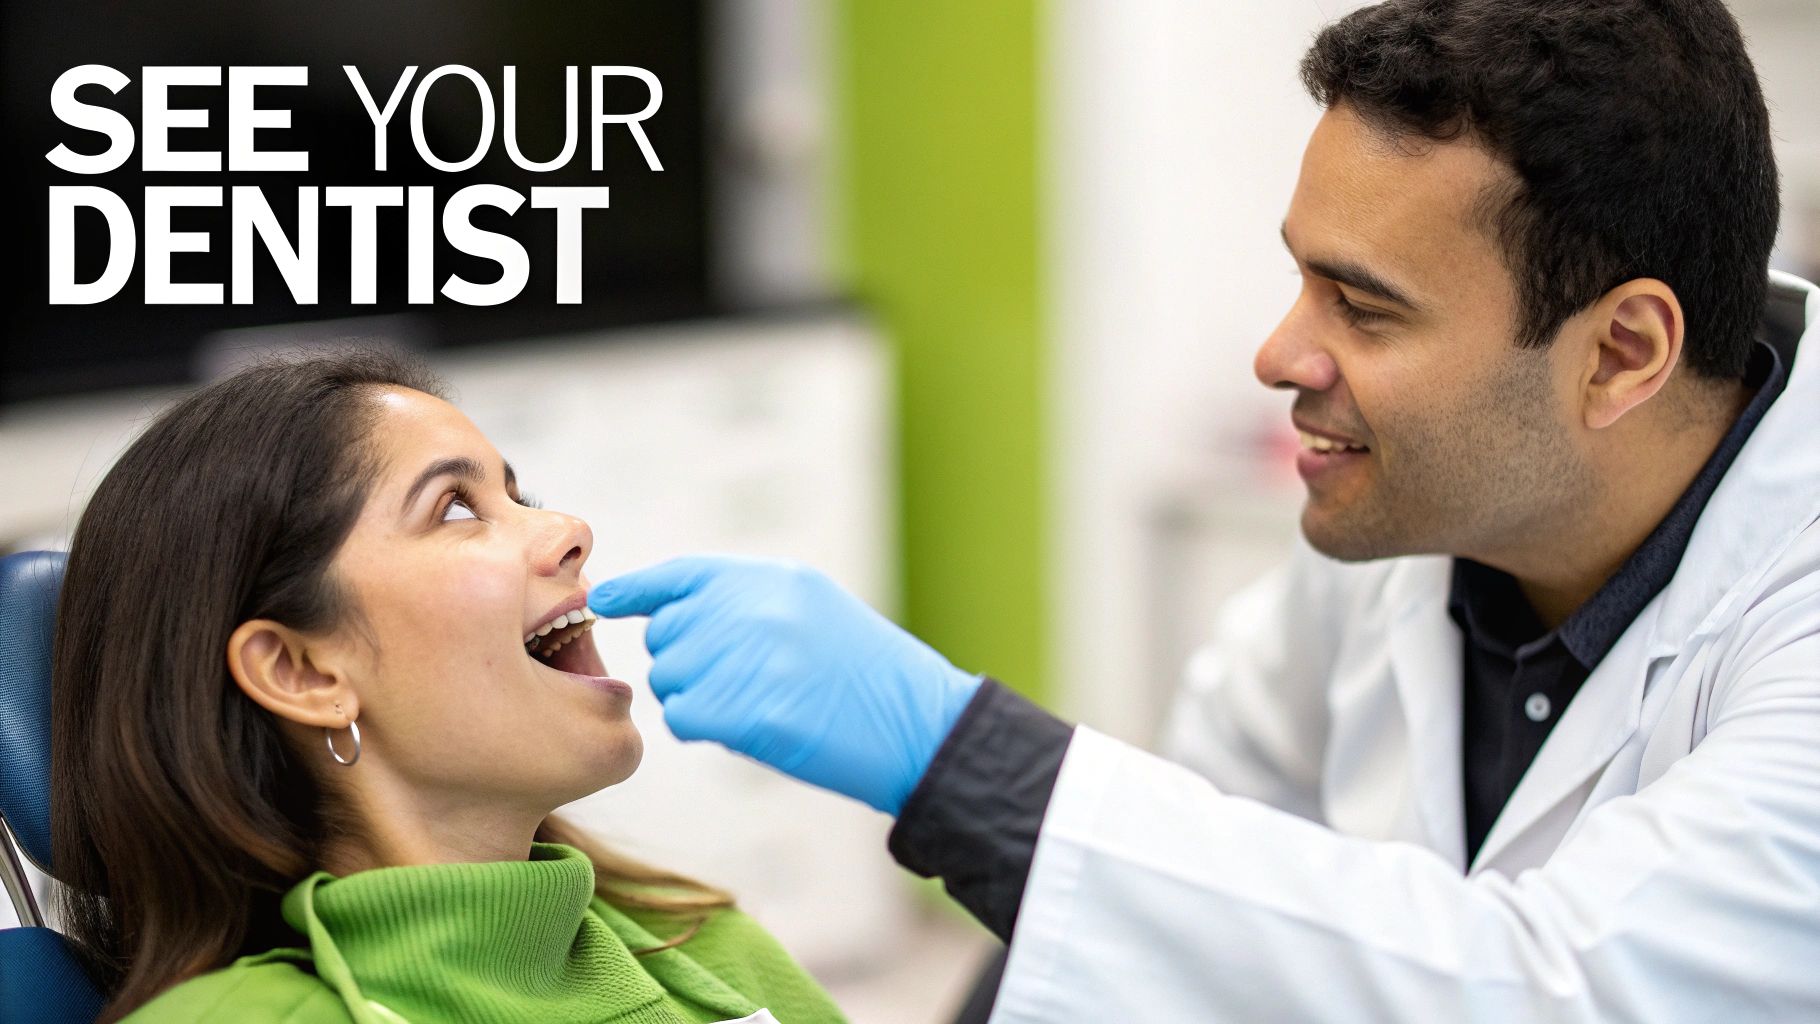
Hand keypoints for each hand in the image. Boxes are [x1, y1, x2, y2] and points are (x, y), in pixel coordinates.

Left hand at [588, 555, 981, 814]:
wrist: (920, 726)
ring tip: (750, 704)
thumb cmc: (868, 675)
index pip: (683, 576)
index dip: (639, 590)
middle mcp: (757, 610)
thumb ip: (747, 603)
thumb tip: (671, 614)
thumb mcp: (813, 610)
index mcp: (774, 580)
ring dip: (695, 697)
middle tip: (735, 684)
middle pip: (670, 634)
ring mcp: (754, 659)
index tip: (608, 599)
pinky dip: (702, 728)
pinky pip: (684, 716)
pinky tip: (742, 729)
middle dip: (685, 662)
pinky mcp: (753, 712)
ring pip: (672, 678)